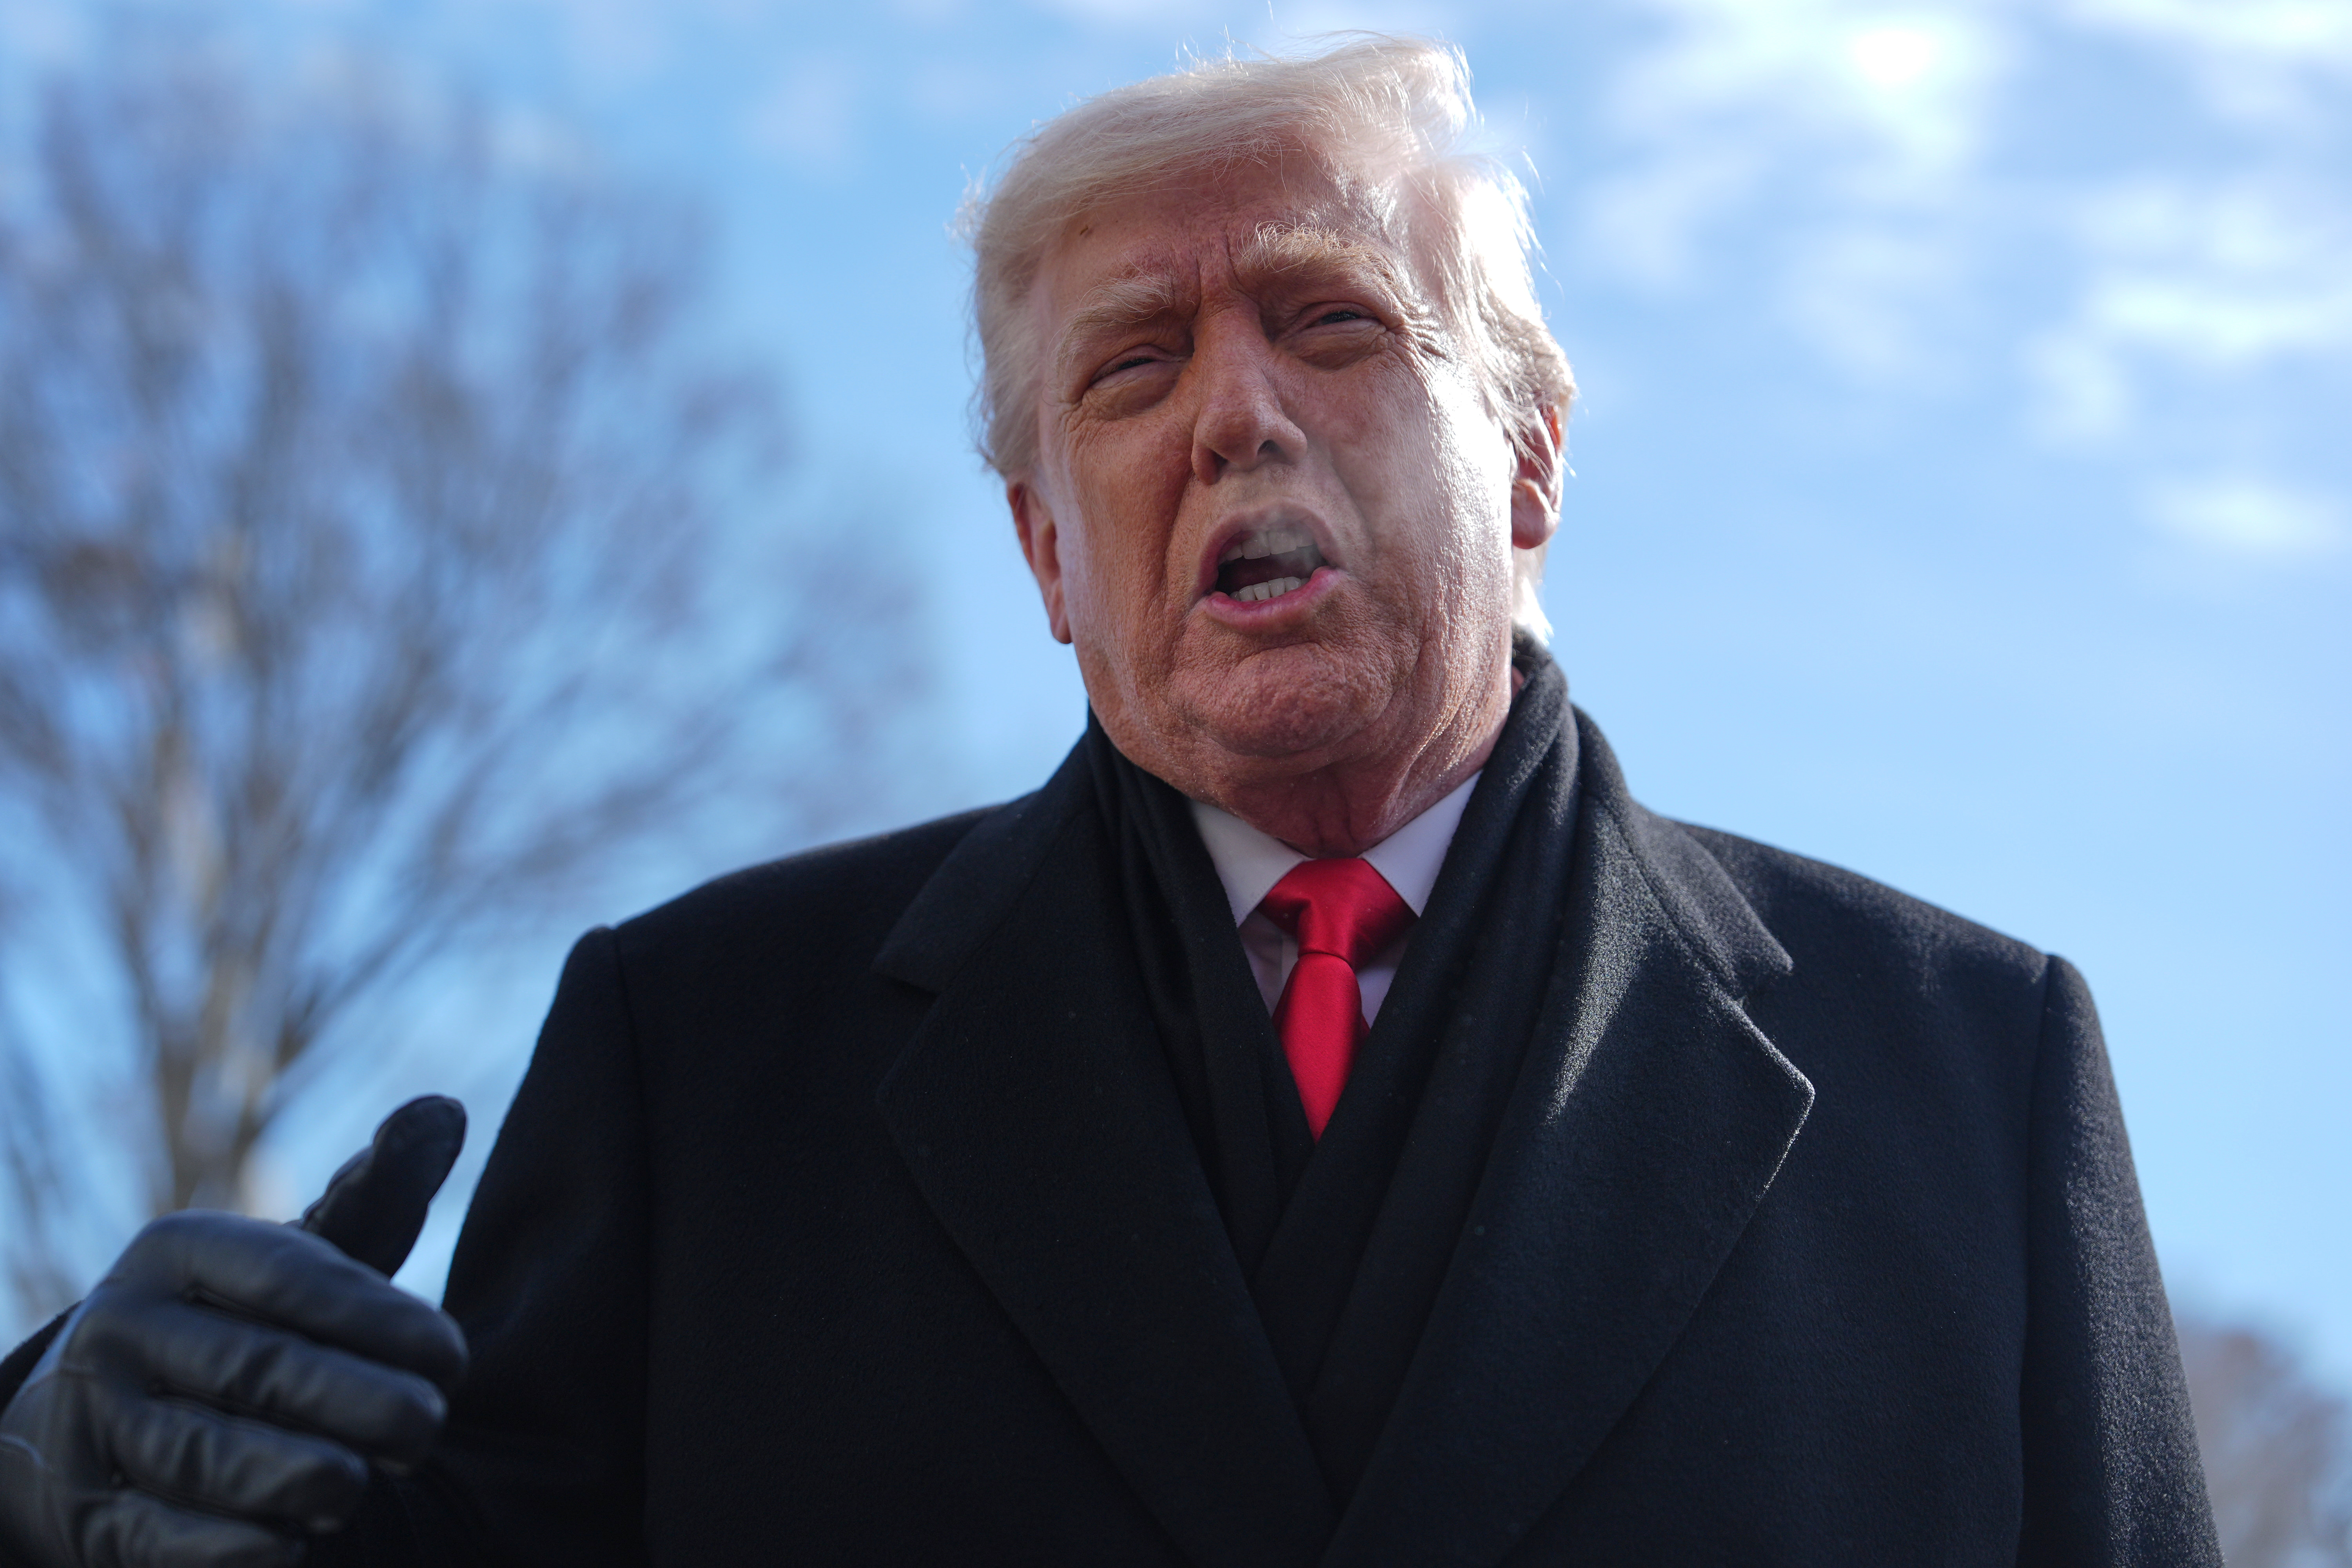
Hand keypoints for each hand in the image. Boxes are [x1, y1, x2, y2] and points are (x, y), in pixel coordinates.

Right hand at [0, 1098, 469, 1567]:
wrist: (94, 1414)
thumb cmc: (238, 1323)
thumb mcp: (297, 1258)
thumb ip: (374, 1197)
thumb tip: (443, 1109)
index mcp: (179, 1251)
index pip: (290, 1276)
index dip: (380, 1316)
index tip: (453, 1355)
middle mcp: (122, 1328)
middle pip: (256, 1367)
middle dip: (356, 1402)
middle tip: (428, 1426)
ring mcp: (92, 1422)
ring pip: (205, 1455)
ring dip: (297, 1475)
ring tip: (361, 1486)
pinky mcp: (85, 1512)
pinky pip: (157, 1534)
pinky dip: (229, 1545)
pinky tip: (290, 1543)